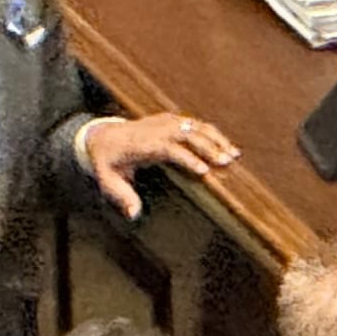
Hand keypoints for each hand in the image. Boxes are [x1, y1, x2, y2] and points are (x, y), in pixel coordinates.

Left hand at [83, 111, 240, 220]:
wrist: (102, 136)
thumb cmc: (107, 162)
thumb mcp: (108, 181)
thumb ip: (121, 197)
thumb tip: (133, 214)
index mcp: (142, 144)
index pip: (169, 148)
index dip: (188, 158)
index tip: (205, 171)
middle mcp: (156, 130)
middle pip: (188, 134)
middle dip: (209, 147)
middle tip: (227, 162)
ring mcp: (165, 122)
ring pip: (195, 126)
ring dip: (216, 139)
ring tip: (234, 155)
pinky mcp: (172, 120)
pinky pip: (196, 124)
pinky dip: (213, 134)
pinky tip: (226, 146)